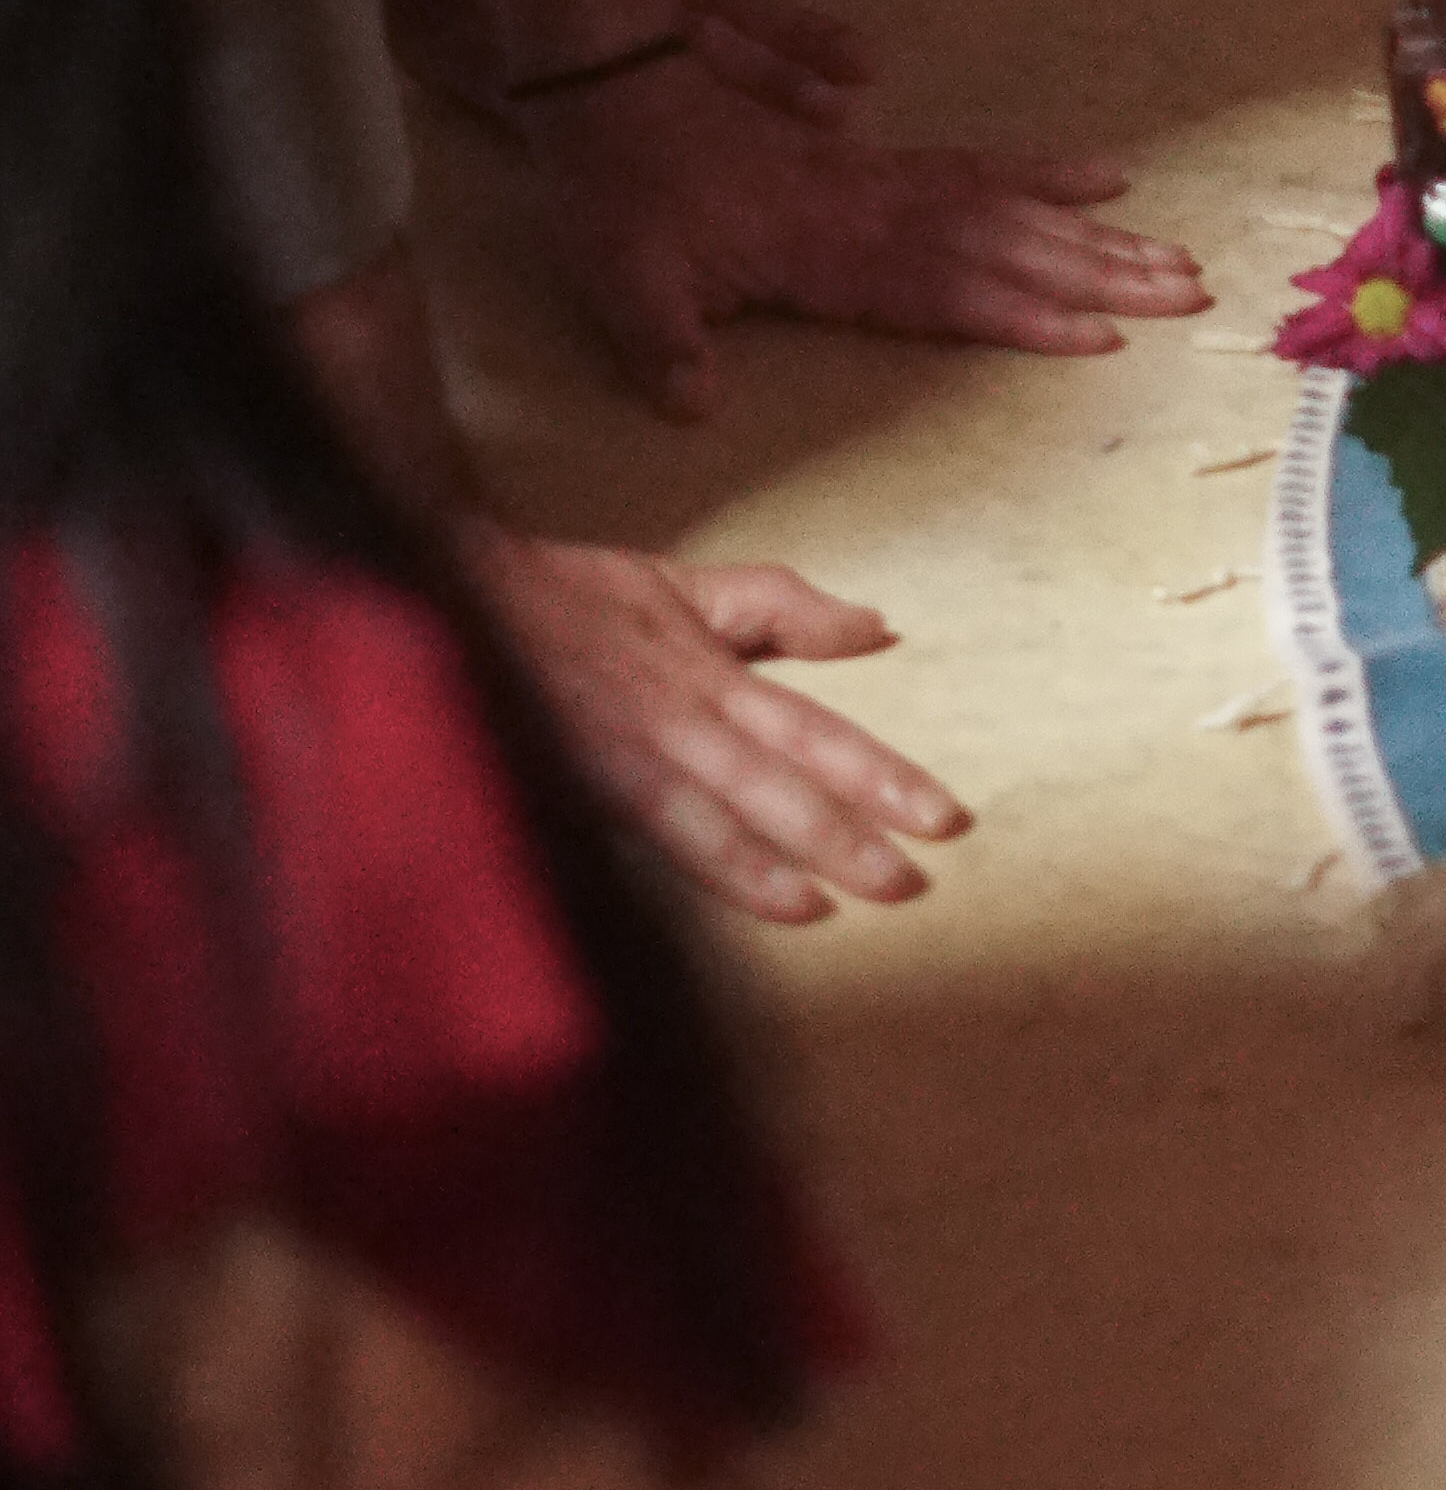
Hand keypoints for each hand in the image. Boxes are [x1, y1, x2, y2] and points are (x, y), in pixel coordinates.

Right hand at [465, 523, 969, 925]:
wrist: (459, 598)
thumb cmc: (578, 599)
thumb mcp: (688, 585)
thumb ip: (782, 609)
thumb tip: (878, 628)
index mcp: (710, 675)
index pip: (813, 732)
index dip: (877, 775)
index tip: (942, 816)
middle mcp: (680, 722)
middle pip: (780, 783)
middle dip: (848, 835)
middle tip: (915, 882)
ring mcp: (630, 761)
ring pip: (723, 817)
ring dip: (787, 862)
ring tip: (842, 904)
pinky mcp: (582, 789)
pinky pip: (661, 836)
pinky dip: (715, 870)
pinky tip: (761, 903)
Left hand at [515, 46, 1207, 419]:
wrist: (615, 90)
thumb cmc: (619, 198)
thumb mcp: (621, 281)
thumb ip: (664, 346)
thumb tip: (697, 409)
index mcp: (824, 251)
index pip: (943, 289)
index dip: (1023, 314)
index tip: (1102, 336)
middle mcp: (873, 213)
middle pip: (1006, 245)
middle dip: (1101, 273)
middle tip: (1189, 290)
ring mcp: (883, 182)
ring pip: (1009, 209)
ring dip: (1094, 235)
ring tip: (1172, 253)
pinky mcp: (878, 164)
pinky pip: (978, 168)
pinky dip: (1045, 174)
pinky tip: (1100, 179)